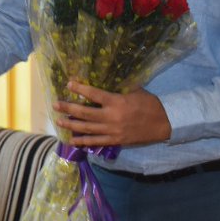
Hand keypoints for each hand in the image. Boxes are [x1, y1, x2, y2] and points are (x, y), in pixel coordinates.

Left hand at [53, 83, 170, 147]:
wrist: (164, 123)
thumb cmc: (149, 104)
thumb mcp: (135, 90)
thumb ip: (120, 87)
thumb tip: (107, 78)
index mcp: (116, 101)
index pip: (93, 94)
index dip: (79, 88)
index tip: (68, 84)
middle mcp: (111, 117)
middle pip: (84, 113)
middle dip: (68, 108)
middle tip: (55, 105)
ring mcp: (112, 130)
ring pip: (87, 129)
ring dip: (71, 125)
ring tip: (59, 121)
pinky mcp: (116, 141)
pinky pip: (96, 142)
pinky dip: (83, 141)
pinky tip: (73, 140)